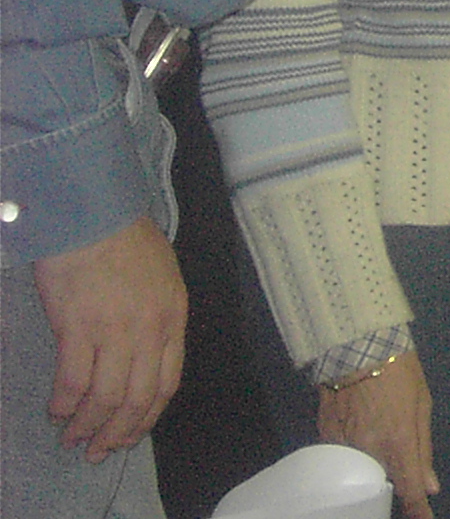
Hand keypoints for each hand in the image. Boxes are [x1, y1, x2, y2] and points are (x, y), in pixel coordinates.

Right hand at [30, 215, 182, 459]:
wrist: (95, 216)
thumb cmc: (127, 243)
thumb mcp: (165, 280)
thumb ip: (160, 320)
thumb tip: (146, 361)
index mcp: (174, 318)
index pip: (166, 383)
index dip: (147, 417)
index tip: (130, 434)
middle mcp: (149, 330)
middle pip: (137, 398)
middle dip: (117, 432)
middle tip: (99, 451)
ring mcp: (114, 330)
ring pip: (105, 397)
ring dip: (88, 425)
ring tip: (73, 438)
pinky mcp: (78, 328)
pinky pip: (73, 380)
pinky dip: (65, 403)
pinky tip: (57, 411)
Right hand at [316, 350, 436, 518]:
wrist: (359, 346)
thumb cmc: (400, 373)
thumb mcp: (422, 406)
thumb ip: (424, 450)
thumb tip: (430, 487)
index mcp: (399, 443)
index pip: (408, 490)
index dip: (418, 510)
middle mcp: (369, 451)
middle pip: (381, 483)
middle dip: (390, 479)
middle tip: (394, 454)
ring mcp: (343, 447)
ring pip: (358, 472)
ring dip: (369, 465)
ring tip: (375, 438)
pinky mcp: (324, 439)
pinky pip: (340, 458)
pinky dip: (351, 454)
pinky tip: (357, 435)